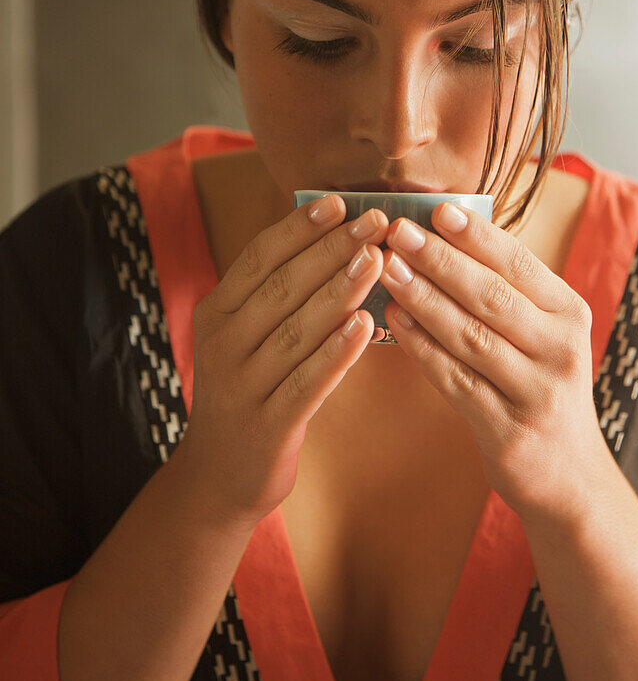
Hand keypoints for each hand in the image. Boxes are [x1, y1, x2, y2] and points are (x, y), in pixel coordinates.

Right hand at [182, 195, 388, 529]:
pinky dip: (336, 353)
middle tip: (375, 221)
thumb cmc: (246, 392)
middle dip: (331, 250)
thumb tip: (330, 240)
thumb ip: (275, 296)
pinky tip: (365, 326)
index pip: (260, 258)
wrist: (217, 478)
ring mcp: (241, 386)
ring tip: (378, 260)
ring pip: (297, 330)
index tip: (341, 202)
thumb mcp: (244, 338)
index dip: (300, 228)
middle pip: (282, 287)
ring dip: (340, 291)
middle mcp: (222, 344)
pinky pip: (305, 382)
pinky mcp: (266, 426)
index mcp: (216, 312)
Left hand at [377, 203, 612, 526]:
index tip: (437, 209)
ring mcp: (537, 392)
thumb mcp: (544, 334)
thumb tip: (446, 235)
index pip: (520, 264)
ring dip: (424, 299)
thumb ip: (507, 291)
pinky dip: (422, 348)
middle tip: (398, 232)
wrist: (569, 474)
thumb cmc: (540, 385)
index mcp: (570, 314)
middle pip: (491, 296)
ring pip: (470, 336)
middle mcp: (561, 350)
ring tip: (387, 270)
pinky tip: (394, 322)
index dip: (477, 235)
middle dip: (440, 260)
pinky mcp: (508, 430)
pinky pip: (455, 381)